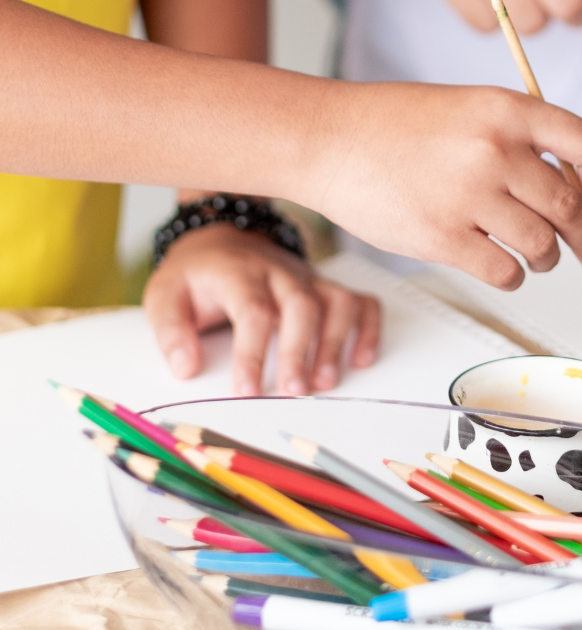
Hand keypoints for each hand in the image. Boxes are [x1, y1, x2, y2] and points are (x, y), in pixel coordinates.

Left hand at [143, 223, 380, 396]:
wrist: (222, 237)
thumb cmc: (197, 274)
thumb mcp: (164, 294)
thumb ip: (170, 331)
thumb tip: (185, 368)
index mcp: (240, 273)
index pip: (253, 311)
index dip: (253, 353)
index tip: (246, 390)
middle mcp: (281, 272)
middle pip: (301, 307)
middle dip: (300, 351)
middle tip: (292, 391)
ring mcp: (308, 278)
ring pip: (337, 302)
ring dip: (336, 342)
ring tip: (325, 381)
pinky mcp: (325, 286)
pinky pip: (360, 301)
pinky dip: (369, 328)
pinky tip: (363, 359)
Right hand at [309, 83, 581, 290]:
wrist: (329, 139)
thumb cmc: (394, 125)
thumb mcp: (468, 107)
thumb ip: (518, 139)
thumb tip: (571, 191)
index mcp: (506, 110)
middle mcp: (494, 149)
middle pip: (570, 207)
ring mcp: (468, 194)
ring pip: (542, 245)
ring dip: (546, 258)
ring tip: (536, 256)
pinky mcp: (442, 237)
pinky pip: (505, 272)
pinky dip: (512, 276)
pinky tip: (501, 265)